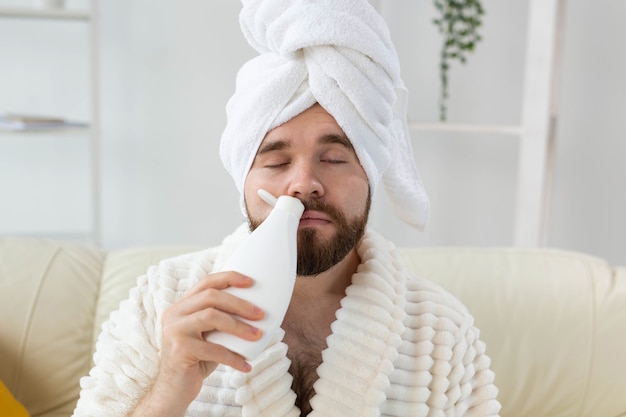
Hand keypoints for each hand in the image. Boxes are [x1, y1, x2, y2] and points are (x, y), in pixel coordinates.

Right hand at [135, 272, 263, 414]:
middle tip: (260, 314)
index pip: (206, 282)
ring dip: (238, 326)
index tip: (251, 282)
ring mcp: (174, 330)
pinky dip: (233, 357)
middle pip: (210, 296)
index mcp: (182, 305)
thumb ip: (222, 320)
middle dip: (239, 303)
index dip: (229, 278)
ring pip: (211, 316)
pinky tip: (246, 365)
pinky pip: (212, 349)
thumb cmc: (197, 360)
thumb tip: (256, 312)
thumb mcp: (209, 335)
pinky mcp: (178, 350)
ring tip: (257, 336)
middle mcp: (174, 314)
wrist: (174, 390)